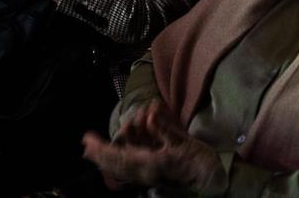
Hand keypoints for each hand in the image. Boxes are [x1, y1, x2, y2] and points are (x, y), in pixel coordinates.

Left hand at [82, 100, 223, 191]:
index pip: (119, 157)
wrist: (212, 182)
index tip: (87, 140)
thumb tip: (151, 115)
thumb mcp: (184, 142)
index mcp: (150, 164)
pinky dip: (119, 162)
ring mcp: (148, 175)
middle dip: (100, 154)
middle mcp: (145, 172)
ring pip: (121, 168)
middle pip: (116, 165)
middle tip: (86, 143)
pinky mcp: (153, 174)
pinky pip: (130, 169)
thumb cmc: (200, 161)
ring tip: (97, 148)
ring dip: (109, 156)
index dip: (102, 149)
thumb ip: (165, 129)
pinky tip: (115, 156)